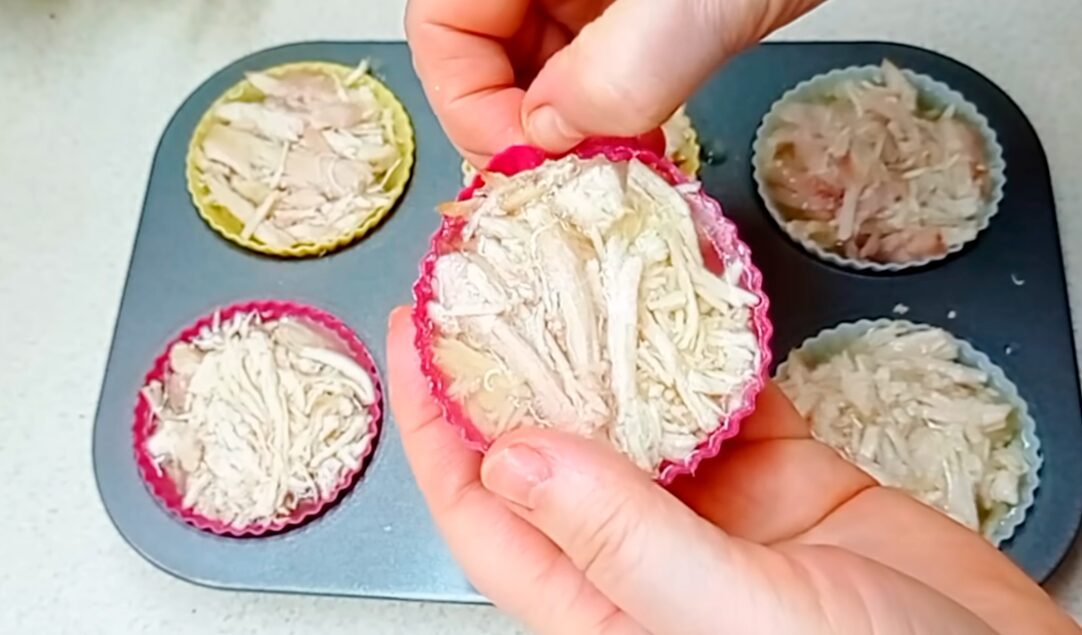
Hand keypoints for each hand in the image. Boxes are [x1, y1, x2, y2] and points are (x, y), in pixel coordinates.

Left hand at [387, 307, 1077, 633]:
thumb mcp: (728, 614)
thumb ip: (620, 536)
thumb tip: (510, 454)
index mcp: (598, 604)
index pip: (483, 509)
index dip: (437, 422)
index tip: (416, 331)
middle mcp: (638, 555)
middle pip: (548, 446)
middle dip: (511, 360)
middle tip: (489, 273)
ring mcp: (710, 512)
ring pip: (632, 411)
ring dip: (603, 341)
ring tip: (571, 262)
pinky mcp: (779, 478)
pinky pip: (722, 398)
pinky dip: (703, 343)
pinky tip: (684, 291)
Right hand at [405, 0, 825, 165]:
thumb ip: (621, 69)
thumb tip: (554, 136)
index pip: (441, 28)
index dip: (470, 105)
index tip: (530, 162)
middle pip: (482, 50)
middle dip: (521, 123)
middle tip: (571, 176)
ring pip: (538, 63)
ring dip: (567, 126)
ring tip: (611, 164)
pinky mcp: (632, 3)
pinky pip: (591, 60)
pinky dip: (606, 108)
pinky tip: (637, 137)